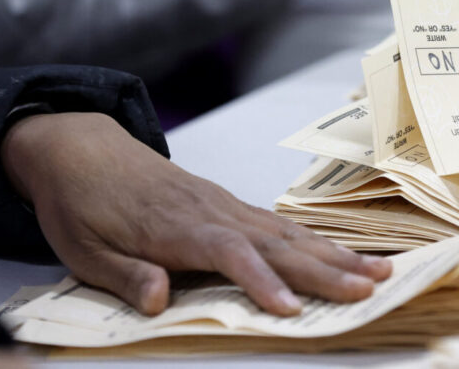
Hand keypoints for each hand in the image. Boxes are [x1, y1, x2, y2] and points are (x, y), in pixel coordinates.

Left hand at [0, 113, 391, 316]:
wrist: (80, 148)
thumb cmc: (80, 204)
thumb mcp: (82, 251)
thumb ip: (125, 276)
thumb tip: (160, 299)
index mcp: (173, 228)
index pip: (228, 255)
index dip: (261, 282)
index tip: (290, 309)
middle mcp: (210, 212)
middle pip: (275, 243)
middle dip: (325, 269)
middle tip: (370, 288)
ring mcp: (224, 204)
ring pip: (287, 231)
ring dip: (334, 254)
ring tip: (378, 271)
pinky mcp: (227, 203)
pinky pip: (278, 224)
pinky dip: (314, 240)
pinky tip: (340, 254)